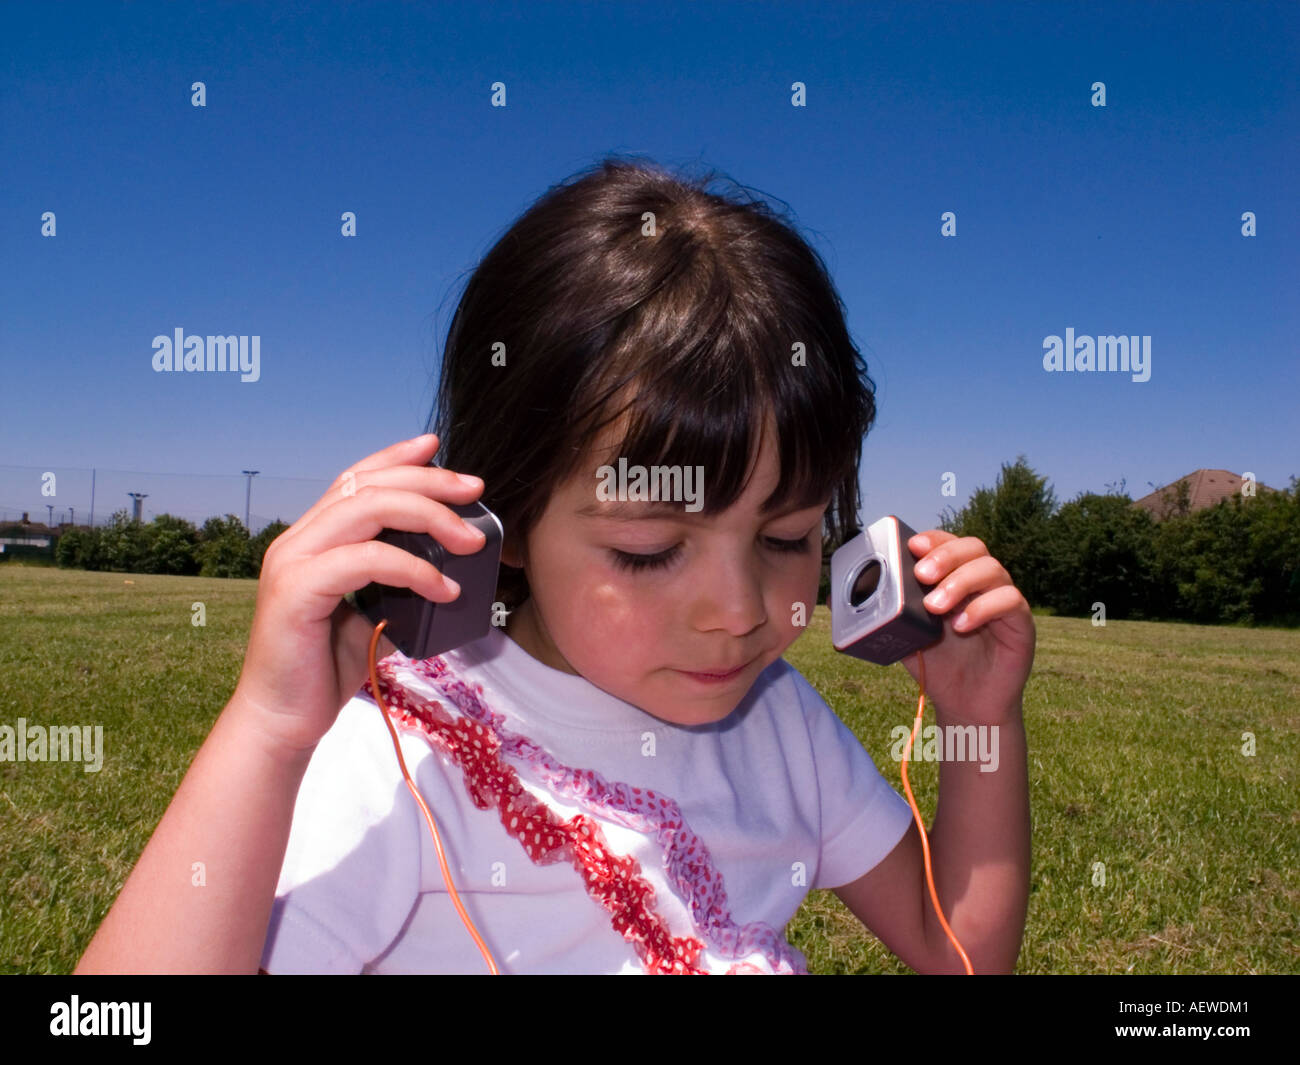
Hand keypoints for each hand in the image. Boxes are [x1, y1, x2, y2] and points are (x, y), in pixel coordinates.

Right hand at [230, 433, 488, 754]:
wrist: (284, 720)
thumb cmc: (326, 669)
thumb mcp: (374, 615)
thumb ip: (399, 586)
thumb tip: (452, 573)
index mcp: (313, 539)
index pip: (355, 479)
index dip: (395, 457)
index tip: (437, 447)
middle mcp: (298, 540)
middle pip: (368, 485)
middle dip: (427, 480)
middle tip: (474, 490)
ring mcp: (293, 561)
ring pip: (367, 509)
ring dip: (429, 517)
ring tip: (471, 541)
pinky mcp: (296, 589)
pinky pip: (366, 560)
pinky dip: (413, 568)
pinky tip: (444, 588)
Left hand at [898, 530, 1035, 724]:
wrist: (965, 704)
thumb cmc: (936, 663)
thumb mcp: (902, 634)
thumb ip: (881, 612)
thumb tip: (834, 596)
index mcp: (954, 577)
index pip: (950, 543)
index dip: (934, 540)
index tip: (912, 546)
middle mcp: (981, 583)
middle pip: (974, 547)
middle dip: (945, 555)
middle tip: (921, 575)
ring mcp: (1002, 600)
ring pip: (993, 569)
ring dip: (960, 582)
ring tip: (934, 607)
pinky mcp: (1020, 623)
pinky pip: (1011, 600)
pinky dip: (984, 607)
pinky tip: (961, 624)